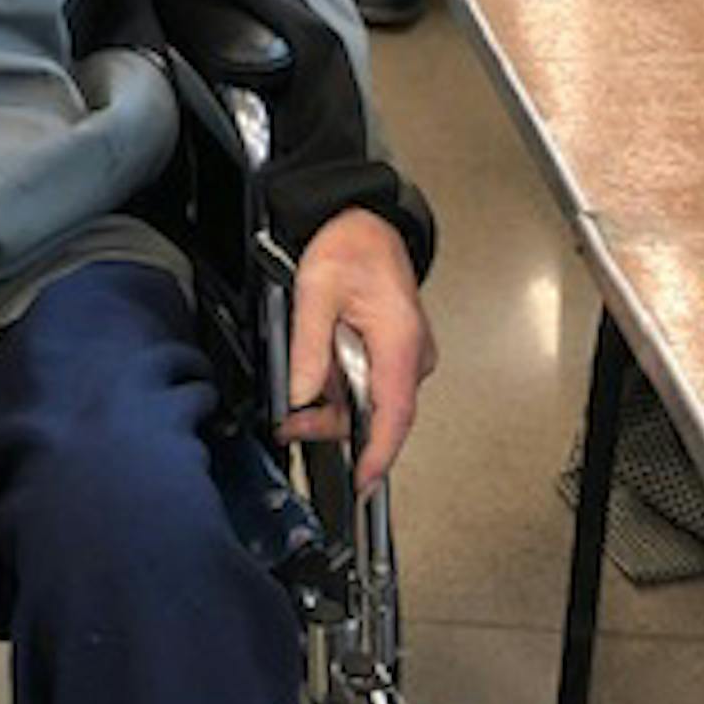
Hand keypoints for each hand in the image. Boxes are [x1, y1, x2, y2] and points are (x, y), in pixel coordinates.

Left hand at [279, 208, 435, 494]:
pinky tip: (317, 379)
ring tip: (296, 401)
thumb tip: (300, 395)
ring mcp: (406, 355)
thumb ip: (309, 348)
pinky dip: (341, 389)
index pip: (395, 413)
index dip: (380, 454)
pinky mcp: (394, 354)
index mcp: (400, 341)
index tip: (363, 481)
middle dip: (334, 426)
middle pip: (377, 413)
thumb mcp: (316, 292)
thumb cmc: (351, 245)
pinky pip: (369, 385)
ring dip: (334, 407)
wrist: (365, 221)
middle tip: (292, 425)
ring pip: (371, 402)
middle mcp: (412, 354)